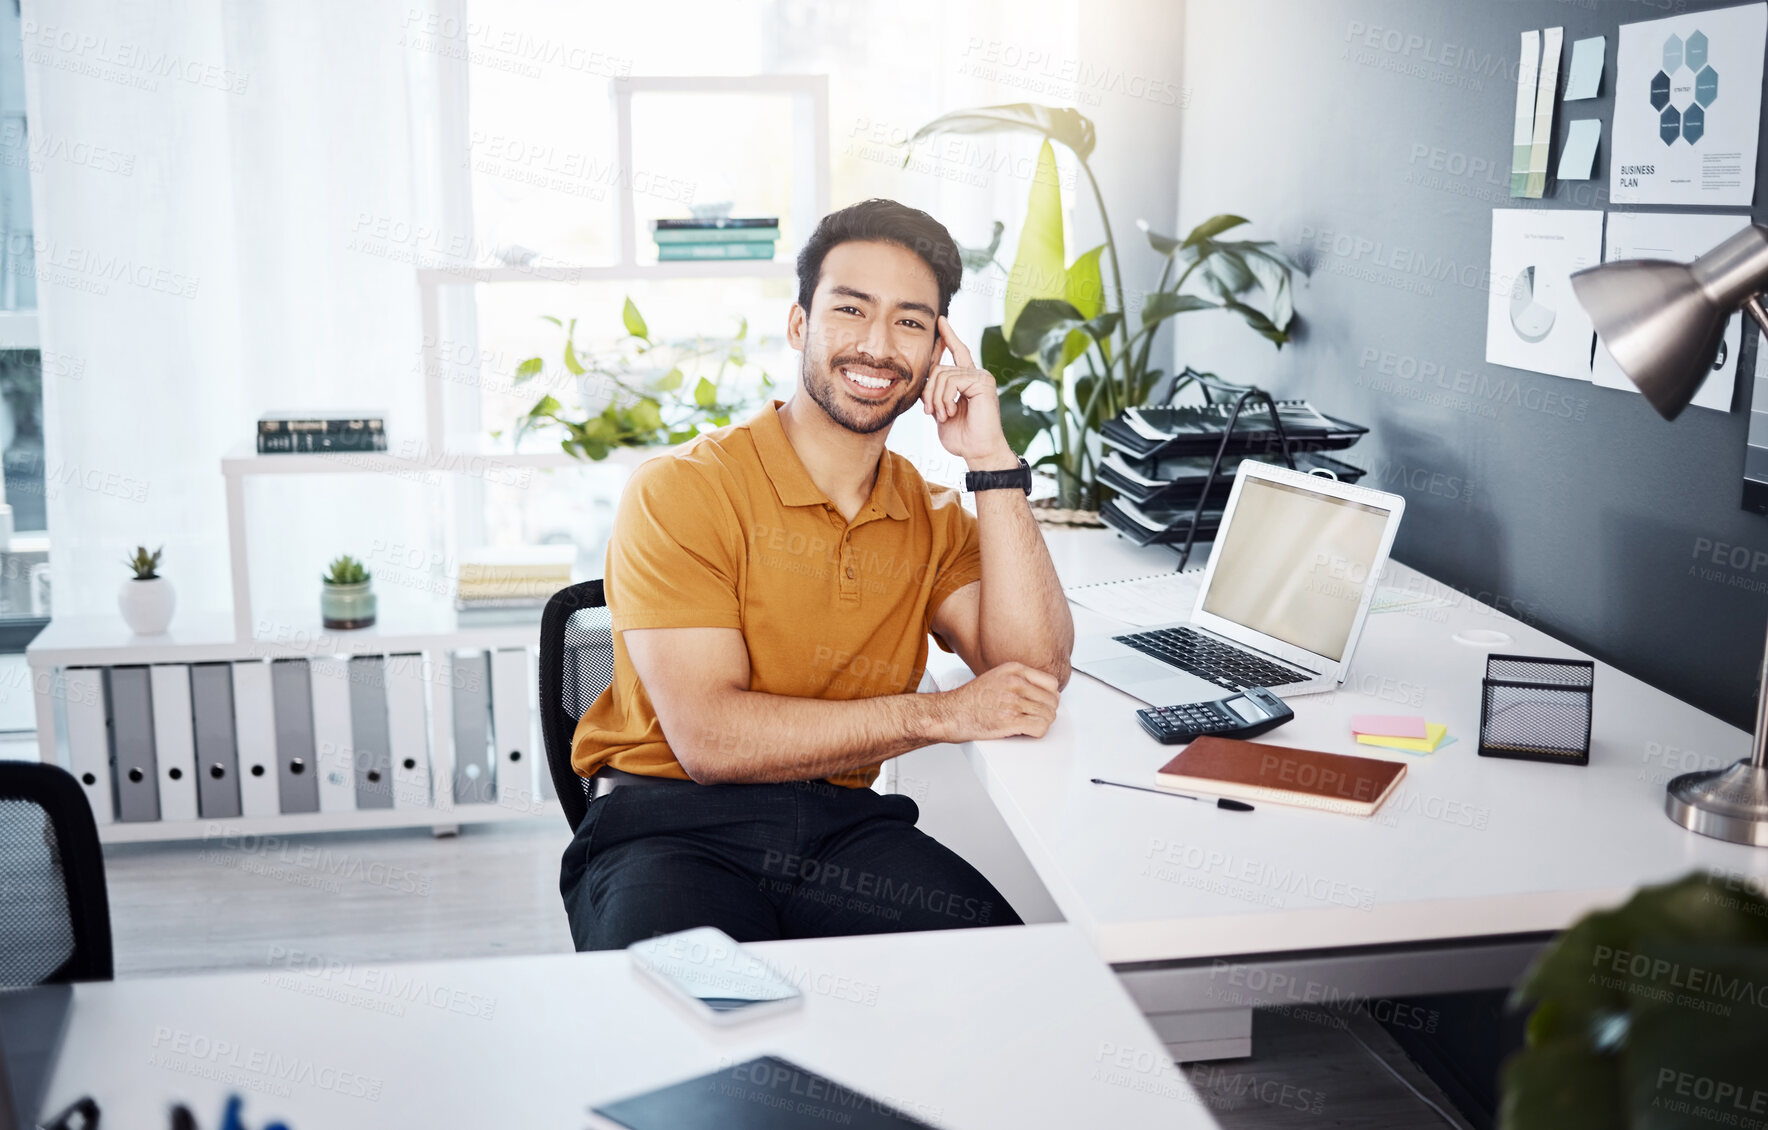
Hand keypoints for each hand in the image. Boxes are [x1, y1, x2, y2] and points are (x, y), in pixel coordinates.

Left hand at [923, 315, 1017, 470]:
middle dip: (929, 391)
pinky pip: (952, 381)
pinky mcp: (983, 382)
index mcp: (966, 380)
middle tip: (930, 412)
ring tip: (943, 416)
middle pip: (939, 368)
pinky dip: (945, 398)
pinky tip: (950, 412)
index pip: (957, 351)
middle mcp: (975, 374)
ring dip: (936, 399)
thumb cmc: (961, 437)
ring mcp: (980, 377)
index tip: (940, 321)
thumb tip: (925, 379)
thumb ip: (935, 393)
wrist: (978, 451)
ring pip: (942, 375)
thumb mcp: (941, 411)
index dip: (948, 336)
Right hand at [936, 661, 1059, 740]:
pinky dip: (1037, 732)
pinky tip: (1027, 731)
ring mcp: (1012, 701)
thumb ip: (1019, 680)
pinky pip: (1040, 727)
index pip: (1052, 683)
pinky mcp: (1010, 721)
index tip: (1044, 703)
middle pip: (1052, 701)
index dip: (1050, 696)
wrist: (950, 713)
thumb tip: (1041, 692)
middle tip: (1036, 717)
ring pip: (1048, 715)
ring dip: (1042, 723)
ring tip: (1029, 724)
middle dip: (1047, 711)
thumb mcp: (996, 676)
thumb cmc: (969, 699)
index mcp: (1013, 670)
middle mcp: (1015, 683)